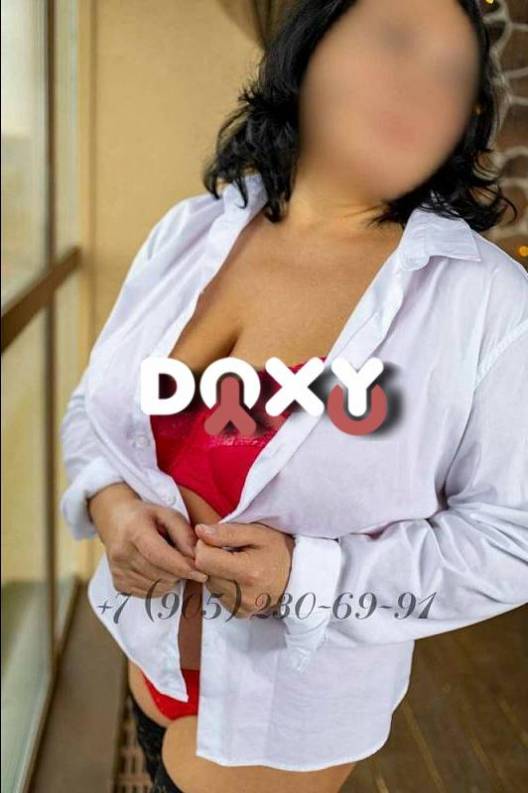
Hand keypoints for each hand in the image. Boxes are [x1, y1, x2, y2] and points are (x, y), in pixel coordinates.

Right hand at [88, 483, 207, 596]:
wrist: (116, 520)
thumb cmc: (146, 516)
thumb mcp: (168, 514)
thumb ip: (184, 533)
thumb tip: (196, 557)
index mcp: (134, 531)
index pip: (159, 555)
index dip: (182, 567)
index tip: (201, 573)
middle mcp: (122, 553)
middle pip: (160, 574)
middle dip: (180, 572)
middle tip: (186, 561)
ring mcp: (118, 570)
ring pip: (157, 587)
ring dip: (171, 579)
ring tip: (169, 562)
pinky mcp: (118, 584)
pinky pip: (149, 594)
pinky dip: (160, 585)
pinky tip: (158, 570)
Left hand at [193, 521, 294, 617]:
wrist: (299, 575)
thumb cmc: (278, 549)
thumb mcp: (258, 532)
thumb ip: (227, 531)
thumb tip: (199, 531)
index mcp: (248, 573)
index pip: (203, 560)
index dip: (204, 545)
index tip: (217, 539)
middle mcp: (243, 596)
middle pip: (204, 573)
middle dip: (211, 558)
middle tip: (230, 551)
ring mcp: (241, 608)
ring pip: (209, 584)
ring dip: (216, 571)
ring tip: (237, 563)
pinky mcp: (240, 614)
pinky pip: (218, 595)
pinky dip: (223, 584)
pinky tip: (239, 576)